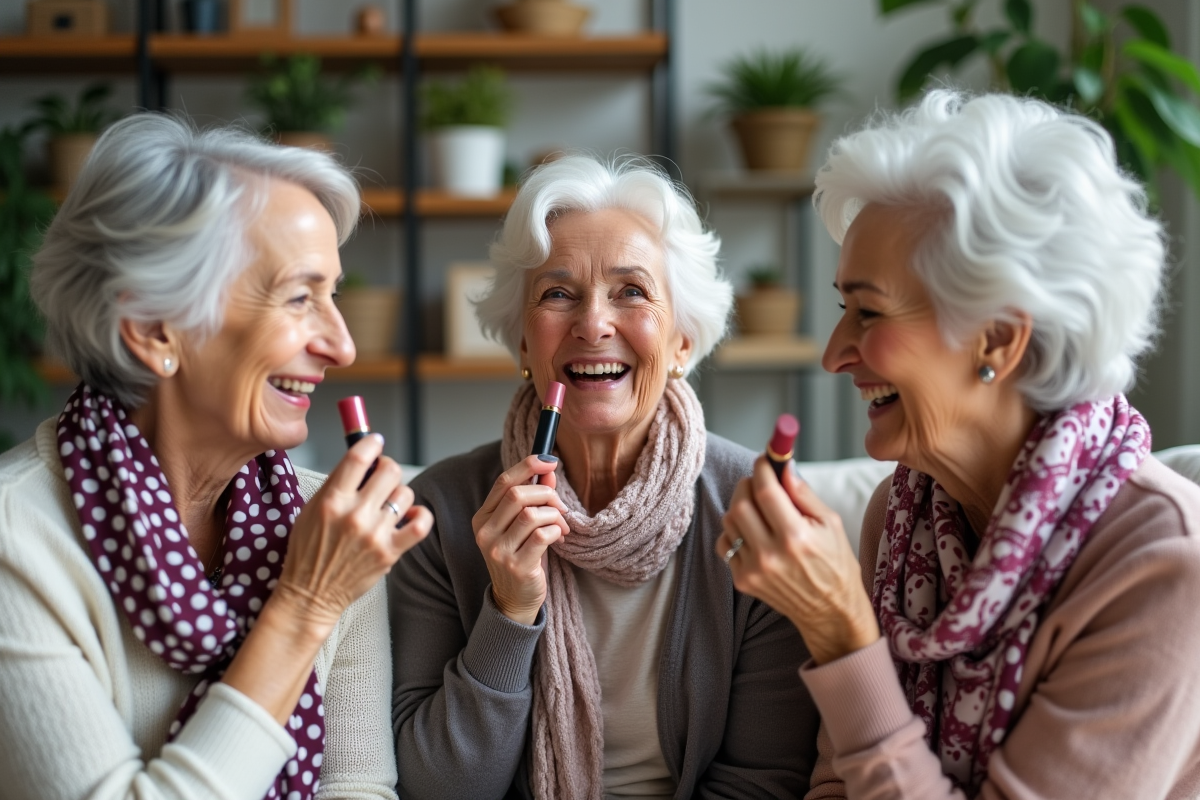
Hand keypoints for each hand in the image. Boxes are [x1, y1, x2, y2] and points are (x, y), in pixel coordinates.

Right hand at [272, 433, 432, 634]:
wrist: (311, 593)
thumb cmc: (308, 551)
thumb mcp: (310, 510)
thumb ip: (336, 484)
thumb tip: (362, 459)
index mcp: (332, 501)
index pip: (359, 456)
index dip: (372, 442)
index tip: (376, 442)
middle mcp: (355, 515)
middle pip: (389, 471)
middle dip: (387, 467)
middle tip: (382, 475)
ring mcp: (375, 534)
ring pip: (405, 494)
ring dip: (399, 494)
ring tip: (387, 503)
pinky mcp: (390, 552)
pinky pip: (421, 524)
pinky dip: (421, 515)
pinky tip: (411, 515)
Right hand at [472, 455, 569, 624]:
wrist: (514, 600)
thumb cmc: (521, 558)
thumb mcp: (523, 526)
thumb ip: (533, 497)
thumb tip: (548, 470)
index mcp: (482, 518)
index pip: (504, 482)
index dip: (527, 466)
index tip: (548, 460)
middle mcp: (485, 533)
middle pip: (519, 495)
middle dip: (547, 495)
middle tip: (560, 508)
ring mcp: (498, 551)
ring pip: (532, 514)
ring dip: (554, 516)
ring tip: (561, 527)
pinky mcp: (517, 566)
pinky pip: (543, 535)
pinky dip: (556, 531)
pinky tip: (559, 539)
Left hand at [718, 456, 879, 664]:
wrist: (829, 611)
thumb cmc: (835, 563)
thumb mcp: (830, 523)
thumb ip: (803, 493)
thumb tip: (783, 466)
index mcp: (796, 537)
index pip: (766, 491)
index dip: (762, 469)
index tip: (764, 460)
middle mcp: (770, 555)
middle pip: (740, 504)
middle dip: (747, 484)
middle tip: (758, 481)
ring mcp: (753, 570)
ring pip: (728, 522)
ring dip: (740, 506)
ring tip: (759, 508)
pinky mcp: (742, 581)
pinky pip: (724, 543)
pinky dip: (734, 531)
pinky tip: (753, 533)